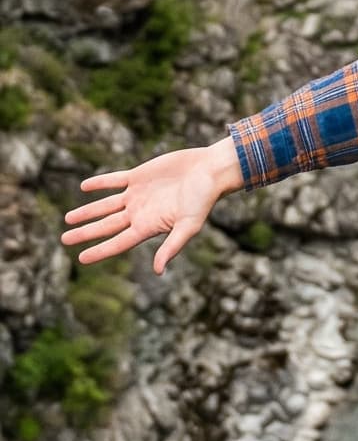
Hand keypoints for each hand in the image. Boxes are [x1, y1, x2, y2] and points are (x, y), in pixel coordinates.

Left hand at [61, 138, 243, 275]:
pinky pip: (115, 180)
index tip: (80, 258)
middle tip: (64, 239)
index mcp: (148, 227)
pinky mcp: (139, 176)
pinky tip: (84, 187)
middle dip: (85, 233)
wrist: (210, 170)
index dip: (99, 251)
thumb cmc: (203, 199)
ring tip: (68, 219)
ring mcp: (138, 195)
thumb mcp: (189, 226)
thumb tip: (158, 271)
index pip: (117, 243)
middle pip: (106, 226)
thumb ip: (172, 247)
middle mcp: (139, 213)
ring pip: (105, 205)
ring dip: (87, 211)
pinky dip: (100, 183)